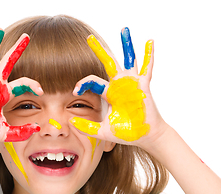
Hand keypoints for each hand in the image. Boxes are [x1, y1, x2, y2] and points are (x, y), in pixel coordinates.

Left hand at [70, 28, 167, 150]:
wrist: (145, 137)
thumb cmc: (127, 133)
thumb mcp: (103, 131)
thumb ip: (87, 127)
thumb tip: (71, 121)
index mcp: (109, 94)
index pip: (92, 82)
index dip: (82, 83)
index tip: (75, 91)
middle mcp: (120, 85)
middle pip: (107, 63)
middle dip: (98, 51)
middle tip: (88, 38)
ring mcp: (132, 84)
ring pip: (128, 60)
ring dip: (126, 45)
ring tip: (124, 30)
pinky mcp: (143, 86)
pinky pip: (146, 68)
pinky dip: (149, 55)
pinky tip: (150, 42)